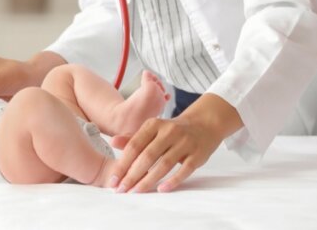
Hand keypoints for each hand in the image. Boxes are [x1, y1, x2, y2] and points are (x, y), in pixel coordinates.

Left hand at [108, 94, 240, 192]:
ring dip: (149, 180)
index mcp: (154, 124)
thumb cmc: (172, 131)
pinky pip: (184, 170)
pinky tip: (161, 190)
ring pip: (164, 164)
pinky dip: (172, 181)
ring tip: (136, 192)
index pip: (134, 145)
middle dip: (132, 175)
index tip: (114, 180)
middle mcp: (169, 131)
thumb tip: (112, 142)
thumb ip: (133, 138)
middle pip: (147, 156)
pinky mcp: (197, 155)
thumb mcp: (152, 130)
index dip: (123, 164)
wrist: (204, 124)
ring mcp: (185, 143)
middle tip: (122, 189)